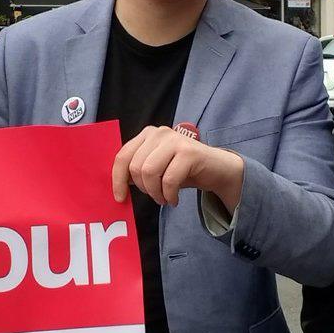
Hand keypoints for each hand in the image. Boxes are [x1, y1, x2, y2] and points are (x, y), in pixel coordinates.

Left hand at [112, 126, 244, 210]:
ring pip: (149, 172)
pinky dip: (169, 195)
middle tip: (155, 196)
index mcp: (147, 134)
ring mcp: (175, 140)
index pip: (123, 156)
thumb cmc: (183, 169)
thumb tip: (118, 184)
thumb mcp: (157, 167)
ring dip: (155, 193)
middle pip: (136, 167)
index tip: (120, 197)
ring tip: (164, 198)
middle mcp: (159, 133)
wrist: (216, 168)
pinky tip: (174, 199)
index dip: (117, 179)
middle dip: (143, 188)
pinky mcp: (189, 152)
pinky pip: (169, 180)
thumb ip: (138, 170)